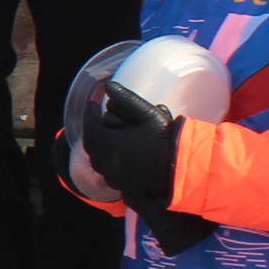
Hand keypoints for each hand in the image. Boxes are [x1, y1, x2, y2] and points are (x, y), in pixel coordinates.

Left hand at [80, 79, 182, 203]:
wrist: (179, 167)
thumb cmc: (165, 138)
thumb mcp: (147, 113)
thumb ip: (126, 98)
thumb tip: (108, 85)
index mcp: (110, 142)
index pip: (90, 124)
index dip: (89, 113)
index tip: (92, 105)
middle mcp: (108, 160)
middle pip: (90, 143)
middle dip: (90, 130)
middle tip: (94, 120)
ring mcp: (114, 175)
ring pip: (96, 160)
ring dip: (96, 147)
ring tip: (101, 137)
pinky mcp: (121, 184)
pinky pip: (106, 172)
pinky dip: (105, 162)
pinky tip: (111, 155)